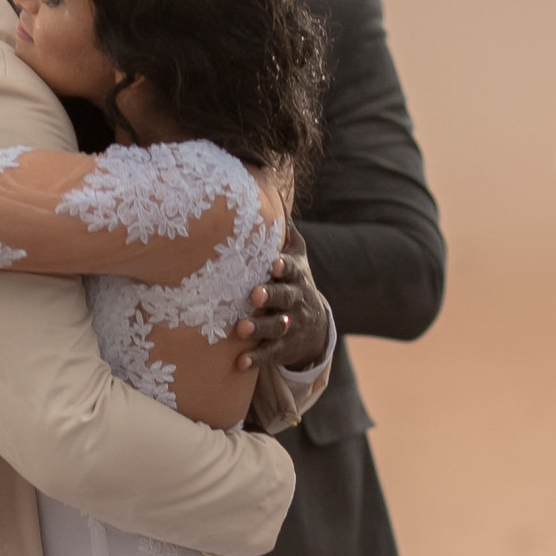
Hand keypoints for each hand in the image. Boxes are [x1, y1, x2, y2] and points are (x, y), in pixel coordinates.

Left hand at [233, 226, 330, 372]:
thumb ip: (285, 231)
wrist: (316, 327)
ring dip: (260, 328)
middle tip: (254, 295)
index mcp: (295, 277)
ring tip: (241, 329)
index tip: (274, 263)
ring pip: (276, 327)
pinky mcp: (285, 348)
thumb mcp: (296, 256)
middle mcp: (295, 301)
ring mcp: (291, 326)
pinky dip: (256, 358)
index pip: (292, 270)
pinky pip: (271, 355)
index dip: (284, 267)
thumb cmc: (295, 282)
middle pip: (285, 298)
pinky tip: (240, 363)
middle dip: (271, 296)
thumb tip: (274, 192)